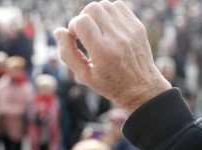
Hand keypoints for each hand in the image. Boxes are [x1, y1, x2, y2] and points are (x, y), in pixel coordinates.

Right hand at [55, 1, 170, 112]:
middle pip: (92, 8)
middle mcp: (117, 38)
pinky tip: (108, 26)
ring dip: (96, 14)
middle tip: (85, 33)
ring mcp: (130, 30)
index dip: (73, 27)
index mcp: (102, 51)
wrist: (142, 88)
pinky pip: (119, 6)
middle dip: (83, 17)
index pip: (81, 21)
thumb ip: (68, 53)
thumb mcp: (84, 75)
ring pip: (105, 5)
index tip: (76, 38)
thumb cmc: (110, 84)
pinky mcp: (138, 26)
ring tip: (97, 29)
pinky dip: (110, 12)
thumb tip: (58, 31)